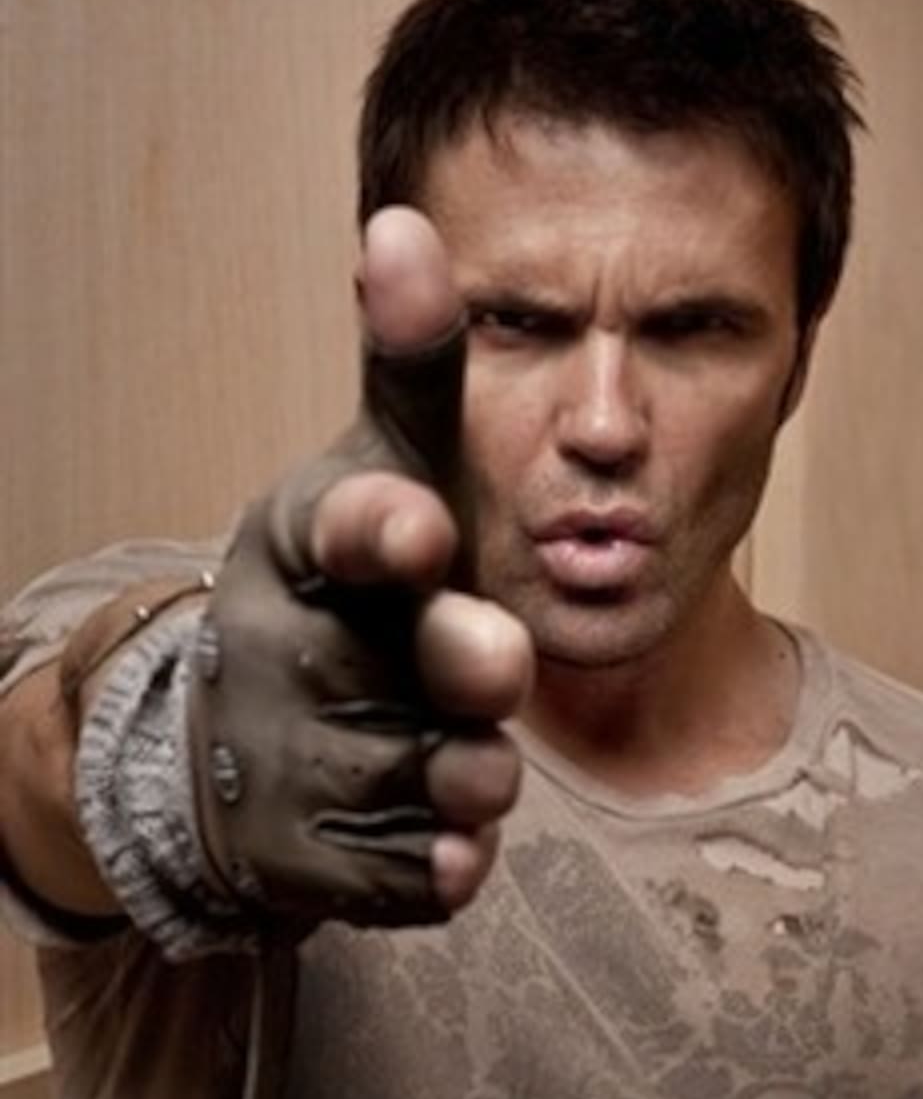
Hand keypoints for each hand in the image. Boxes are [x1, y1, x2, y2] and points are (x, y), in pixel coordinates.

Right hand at [186, 208, 530, 930]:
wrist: (250, 738)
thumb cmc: (349, 585)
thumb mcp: (382, 466)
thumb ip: (411, 368)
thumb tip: (403, 222)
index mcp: (305, 541)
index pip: (349, 530)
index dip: (383, 533)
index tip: (414, 531)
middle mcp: (285, 649)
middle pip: (422, 671)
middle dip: (468, 670)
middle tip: (495, 667)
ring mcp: (290, 765)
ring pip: (450, 779)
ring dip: (475, 766)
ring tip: (446, 740)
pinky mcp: (311, 867)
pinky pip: (428, 876)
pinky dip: (449, 860)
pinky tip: (431, 831)